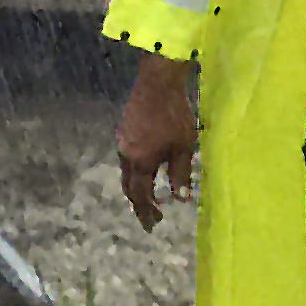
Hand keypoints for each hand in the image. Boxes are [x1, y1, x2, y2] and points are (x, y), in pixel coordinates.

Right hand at [116, 52, 199, 229]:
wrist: (157, 81)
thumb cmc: (174, 115)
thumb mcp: (183, 148)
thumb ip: (180, 175)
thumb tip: (180, 199)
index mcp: (140, 162)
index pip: (141, 195)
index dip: (147, 211)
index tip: (153, 225)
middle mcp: (126, 155)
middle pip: (129, 187)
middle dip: (140, 204)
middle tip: (152, 217)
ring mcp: (122, 141)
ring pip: (126, 172)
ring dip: (137, 187)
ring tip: (150, 195)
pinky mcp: (124, 129)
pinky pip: (127, 158)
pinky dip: (135, 171)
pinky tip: (147, 167)